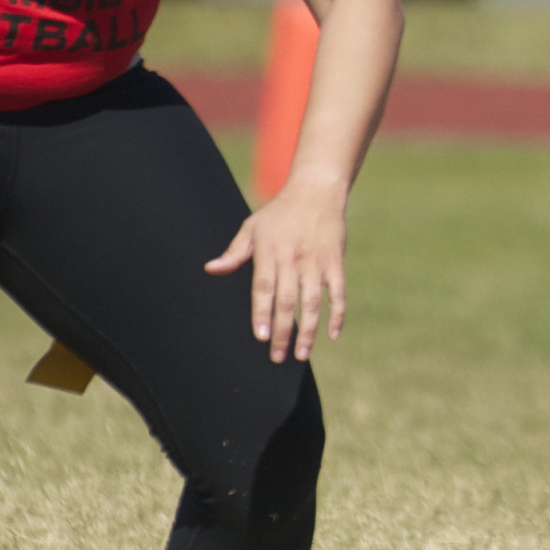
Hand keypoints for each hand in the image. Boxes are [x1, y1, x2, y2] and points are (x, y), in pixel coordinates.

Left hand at [206, 177, 349, 363]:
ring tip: (301, 354)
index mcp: (270, 252)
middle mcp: (293, 259)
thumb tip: (211, 269)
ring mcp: (316, 262)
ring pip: (312, 302)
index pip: (264, 288)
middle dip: (283, 331)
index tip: (261, 337)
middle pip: (287, 301)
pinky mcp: (335, 262)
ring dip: (309, 330)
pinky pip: (338, 293)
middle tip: (277, 357)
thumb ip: (234, 253)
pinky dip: (337, 314)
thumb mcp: (252, 227)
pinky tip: (332, 335)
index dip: (262, 313)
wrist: (316, 192)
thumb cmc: (279, 213)